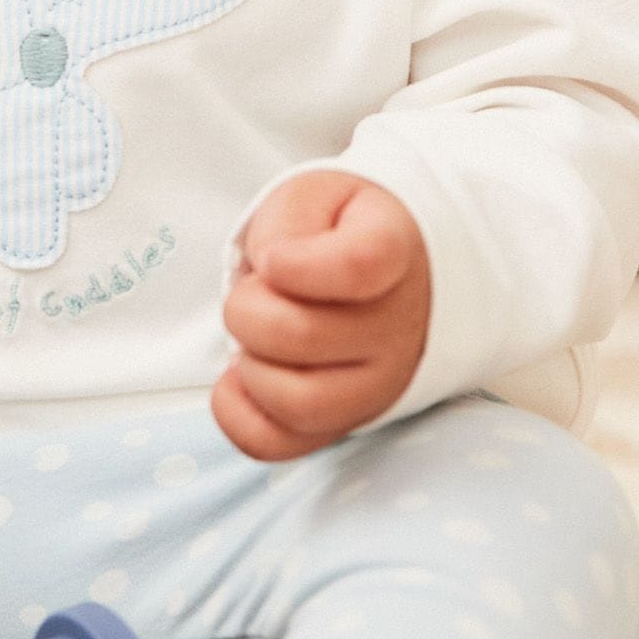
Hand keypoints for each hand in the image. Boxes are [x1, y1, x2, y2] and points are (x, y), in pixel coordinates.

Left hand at [213, 169, 430, 462]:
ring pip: (297, 403)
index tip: (275, 259)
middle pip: (300, 336)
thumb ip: (289, 221)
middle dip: (247, 309)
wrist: (399, 275)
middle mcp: (398, 328)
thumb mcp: (318, 195)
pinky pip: (280, 443)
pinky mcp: (344, 422)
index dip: (297, 266)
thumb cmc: (344, 232)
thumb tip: (269, 272)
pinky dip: (239, 414)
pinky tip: (239, 376)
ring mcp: (378, 384)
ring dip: (250, 367)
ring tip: (254, 338)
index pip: (358, 266)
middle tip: (254, 292)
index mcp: (394, 254)